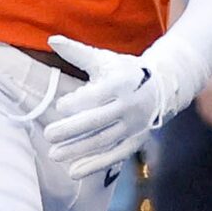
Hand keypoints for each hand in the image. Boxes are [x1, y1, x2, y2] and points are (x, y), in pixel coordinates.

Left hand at [45, 35, 185, 178]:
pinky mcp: (136, 141)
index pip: (99, 95)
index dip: (80, 101)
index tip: (60, 106)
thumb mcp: (103, 59)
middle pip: (98, 121)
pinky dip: (95, 165)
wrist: (163, 86)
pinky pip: (114, 156)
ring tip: (54, 155)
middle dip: (72, 129)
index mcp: (121, 83)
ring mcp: (134, 126)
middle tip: (48, 135)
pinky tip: (74, 172)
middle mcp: (129, 106)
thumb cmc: (124, 71)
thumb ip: (77, 52)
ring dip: (78, 150)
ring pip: (104, 141)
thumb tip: (52, 38)